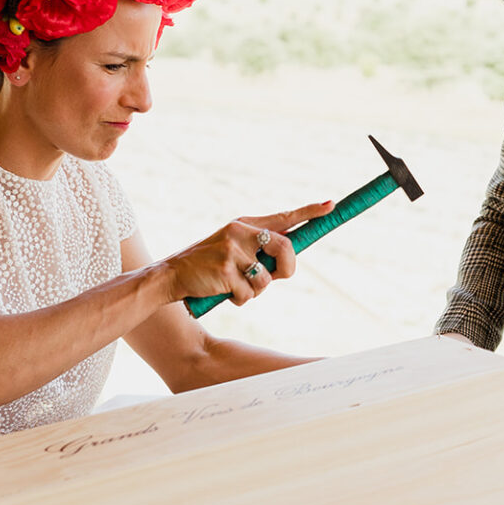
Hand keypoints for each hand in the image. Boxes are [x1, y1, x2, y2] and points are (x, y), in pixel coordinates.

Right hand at [162, 201, 332, 305]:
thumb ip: (258, 249)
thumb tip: (288, 260)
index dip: (310, 211)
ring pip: (267, 279)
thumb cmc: (208, 265)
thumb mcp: (232, 247)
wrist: (172, 275)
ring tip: (235, 286)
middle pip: (286, 248)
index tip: (331, 205)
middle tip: (274, 278)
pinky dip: (240, 300)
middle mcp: (241, 232)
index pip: (284, 217)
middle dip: (286, 269)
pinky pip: (249, 294)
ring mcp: (232, 251)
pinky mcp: (225, 271)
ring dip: (255, 290)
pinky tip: (223, 292)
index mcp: (245, 224)